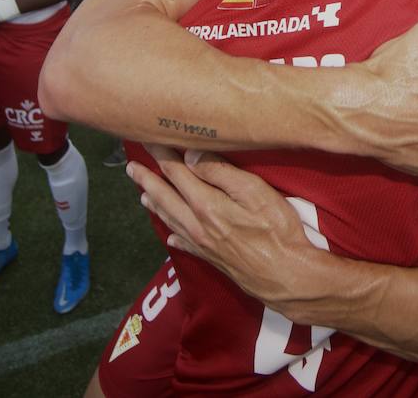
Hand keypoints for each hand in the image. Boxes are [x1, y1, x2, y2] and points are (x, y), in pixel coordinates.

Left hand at [129, 146, 321, 318]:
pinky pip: (186, 244)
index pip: (176, 173)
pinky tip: (172, 236)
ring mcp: (203, 244)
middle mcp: (197, 224)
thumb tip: (190, 156)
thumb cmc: (277, 230)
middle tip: (131, 167)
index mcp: (205, 204)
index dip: (161, 155)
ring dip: (156, 205)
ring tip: (143, 195)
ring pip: (172, 220)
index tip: (148, 139)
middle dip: (148, 180)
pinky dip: (175, 236)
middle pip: (166, 197)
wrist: (287, 277)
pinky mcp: (213, 259)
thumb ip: (220, 173)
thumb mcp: (254, 192)